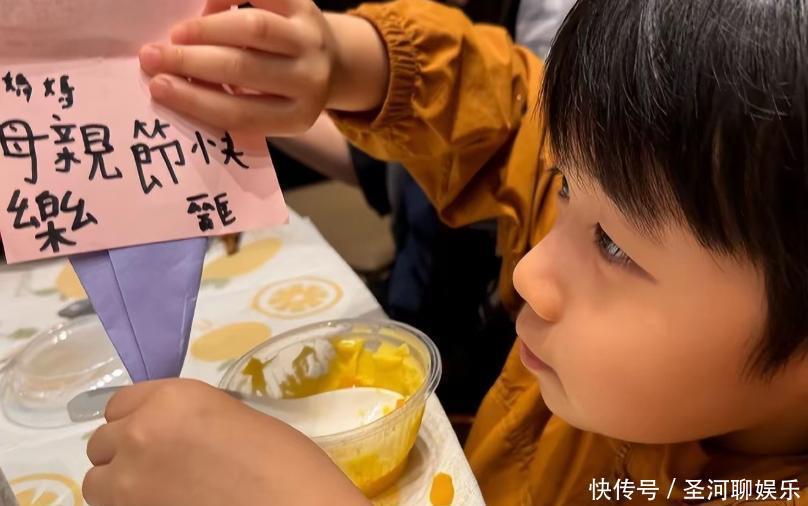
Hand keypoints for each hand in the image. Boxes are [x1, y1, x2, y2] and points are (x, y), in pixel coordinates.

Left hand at [83, 379, 369, 505]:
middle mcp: (141, 431)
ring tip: (155, 493)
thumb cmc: (284, 462)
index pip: (120, 404)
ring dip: (118, 486)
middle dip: (124, 454)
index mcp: (174, 398)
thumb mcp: (235, 419)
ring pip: (96, 482)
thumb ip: (190, 420)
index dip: (135, 420)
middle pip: (102, 442)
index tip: (152, 435)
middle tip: (158, 469)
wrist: (294, 505)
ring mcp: (129, 480)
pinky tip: (160, 504)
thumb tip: (171, 436)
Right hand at [139, 0, 387, 135]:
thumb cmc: (283, 92)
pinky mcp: (304, 5)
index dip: (195, 100)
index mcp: (296, 116)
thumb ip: (230, 104)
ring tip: (176, 35)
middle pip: (244, 68)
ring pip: (255, 28)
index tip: (157, 87)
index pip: (240, 113)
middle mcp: (310, 79)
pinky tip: (205, 5)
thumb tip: (172, 82)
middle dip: (190, 62)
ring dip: (207, 29)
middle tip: (151, 56)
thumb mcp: (267, 112)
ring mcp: (310, 39)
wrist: (333, 64)